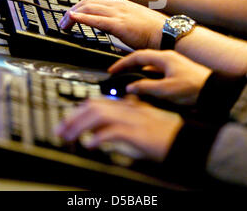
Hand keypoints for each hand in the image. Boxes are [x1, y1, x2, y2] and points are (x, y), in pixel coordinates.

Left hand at [56, 98, 183, 161]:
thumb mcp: (139, 129)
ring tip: (68, 136)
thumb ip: (119, 128)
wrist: (186, 139)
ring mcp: (133, 119)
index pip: (99, 102)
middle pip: (94, 106)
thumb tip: (98, 134)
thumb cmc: (165, 135)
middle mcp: (129, 109)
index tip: (68, 120)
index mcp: (129, 106)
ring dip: (79, 125)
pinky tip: (90, 144)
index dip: (80, 110)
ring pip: (99, 115)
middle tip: (60, 129)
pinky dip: (99, 137)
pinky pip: (113, 132)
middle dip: (73, 117)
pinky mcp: (138, 133)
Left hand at [60, 0, 165, 49]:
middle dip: (71, 11)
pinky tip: (72, 20)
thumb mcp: (133, 20)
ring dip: (72, 16)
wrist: (166, 33)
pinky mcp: (119, 24)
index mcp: (119, 2)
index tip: (69, 15)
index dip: (78, 7)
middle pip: (86, 2)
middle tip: (62, 21)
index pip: (93, 0)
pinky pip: (96, 19)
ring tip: (63, 24)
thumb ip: (119, 21)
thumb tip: (109, 27)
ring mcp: (118, 13)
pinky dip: (81, 18)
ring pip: (88, 9)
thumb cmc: (152, 30)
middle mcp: (117, 4)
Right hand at [109, 50, 211, 104]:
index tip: (114, 70)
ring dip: (139, 75)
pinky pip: (158, 75)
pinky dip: (149, 80)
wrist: (214, 93)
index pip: (138, 56)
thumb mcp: (166, 90)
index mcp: (164, 58)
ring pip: (150, 68)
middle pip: (143, 60)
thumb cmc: (195, 88)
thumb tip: (130, 88)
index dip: (123, 62)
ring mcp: (173, 66)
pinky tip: (146, 91)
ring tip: (130, 85)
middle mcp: (168, 59)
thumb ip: (146, 88)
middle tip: (118, 75)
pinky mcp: (177, 75)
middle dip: (129, 67)